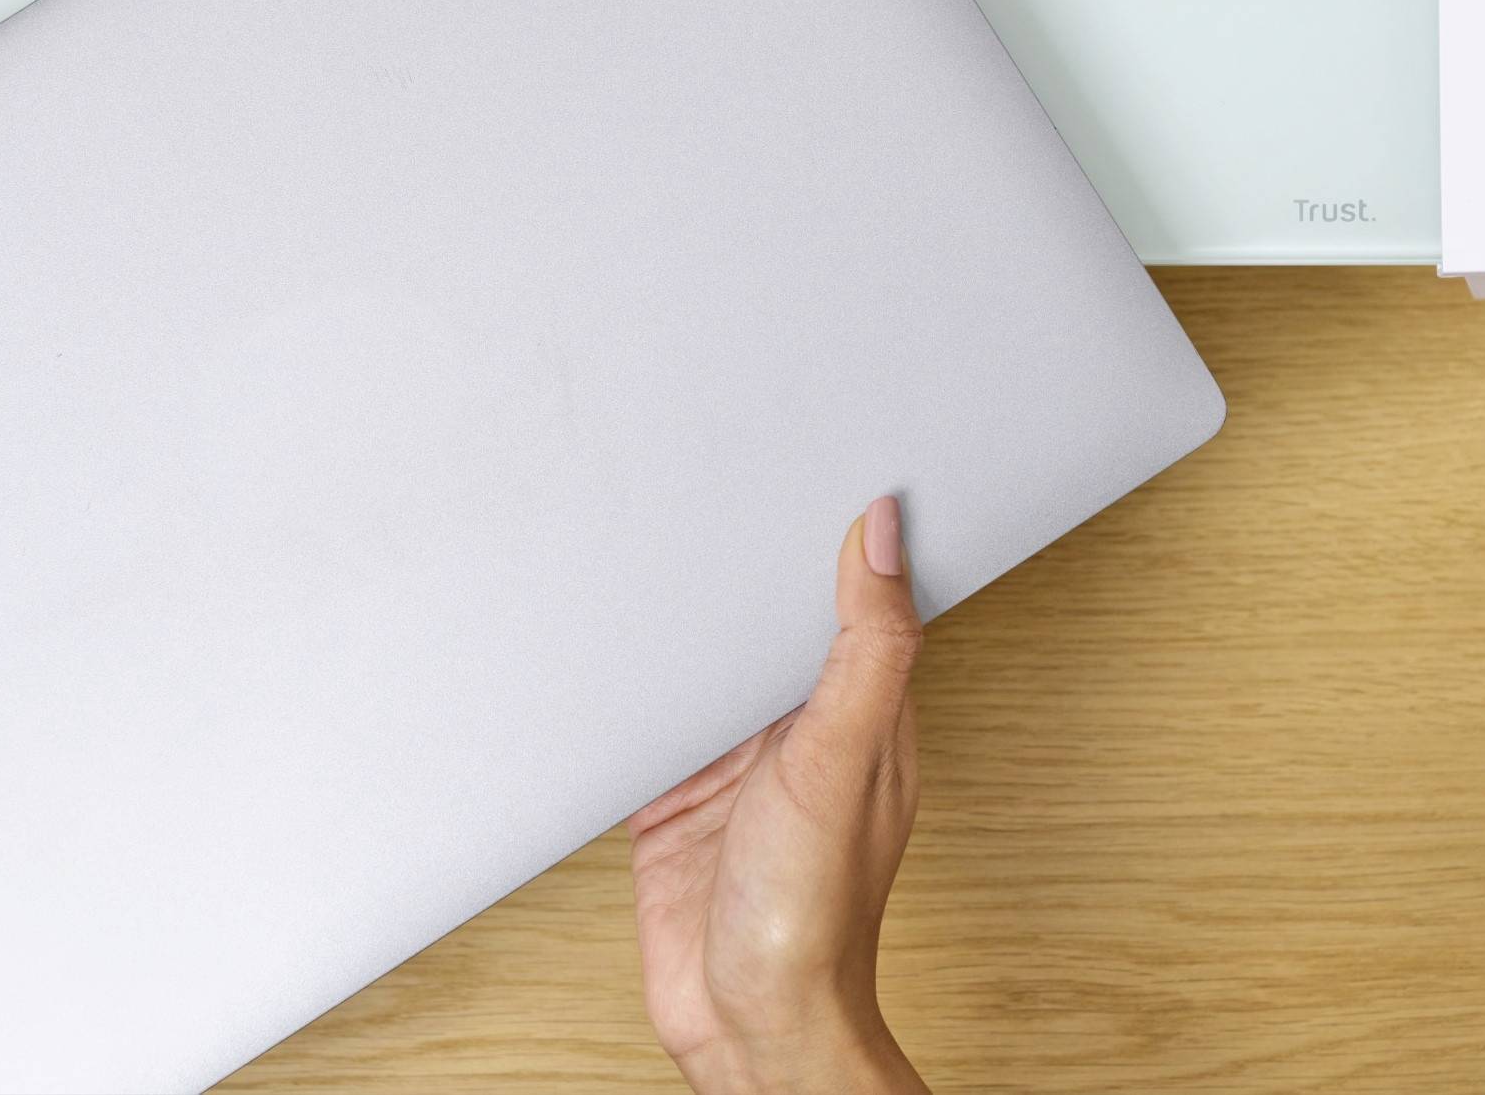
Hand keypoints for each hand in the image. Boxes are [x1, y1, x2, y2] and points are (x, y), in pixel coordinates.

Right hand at [627, 496, 931, 1094]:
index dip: (842, 535)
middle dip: (742, 566)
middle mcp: (797, 732)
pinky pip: (644, 726)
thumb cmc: (813, 914)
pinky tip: (600, 650)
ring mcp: (733, 767)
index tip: (821, 457)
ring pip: (701, 666)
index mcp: (858, 712)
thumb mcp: (844, 756)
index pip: (856, 600)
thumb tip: (885, 531)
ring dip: (677, 626)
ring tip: (642, 538)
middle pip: (767, 623)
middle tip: (708, 476)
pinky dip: (623, 692)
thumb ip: (867, 644)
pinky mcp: (672, 802)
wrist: (742, 1026)